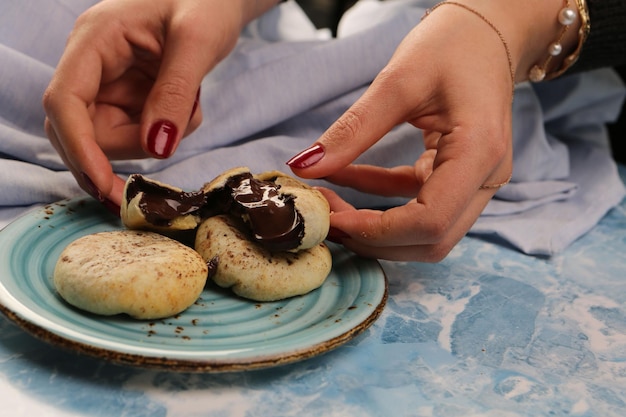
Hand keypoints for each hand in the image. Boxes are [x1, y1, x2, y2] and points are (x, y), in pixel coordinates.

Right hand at [43, 0, 277, 207]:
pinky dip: (164, 134)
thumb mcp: (198, 41)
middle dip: (127, 148)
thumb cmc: (207, 2)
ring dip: (154, 140)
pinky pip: (137, 134)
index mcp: (96, 39)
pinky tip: (189, 109)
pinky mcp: (128, 97)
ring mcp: (109, 82)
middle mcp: (92, 64)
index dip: (79, 148)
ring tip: (193, 108)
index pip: (64, 101)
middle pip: (83, 129)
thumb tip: (157, 148)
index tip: (104, 185)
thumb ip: (176, 92)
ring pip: (112, 139)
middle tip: (172, 140)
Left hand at [287, 3, 519, 261]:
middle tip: (325, 220)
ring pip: (425, 232)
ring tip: (330, 204)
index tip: (330, 219)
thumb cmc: (453, 44)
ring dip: (376, 227)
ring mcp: (476, 180)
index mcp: (479, 153)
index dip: (377, 231)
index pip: (430, 222)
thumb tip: (304, 166)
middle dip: (374, 238)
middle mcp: (486, 177)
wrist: (487, 31)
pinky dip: (380, 199)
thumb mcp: (397, 81)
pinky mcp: (459, 175)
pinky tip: (344, 178)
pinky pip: (417, 203)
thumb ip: (352, 130)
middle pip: (431, 240)